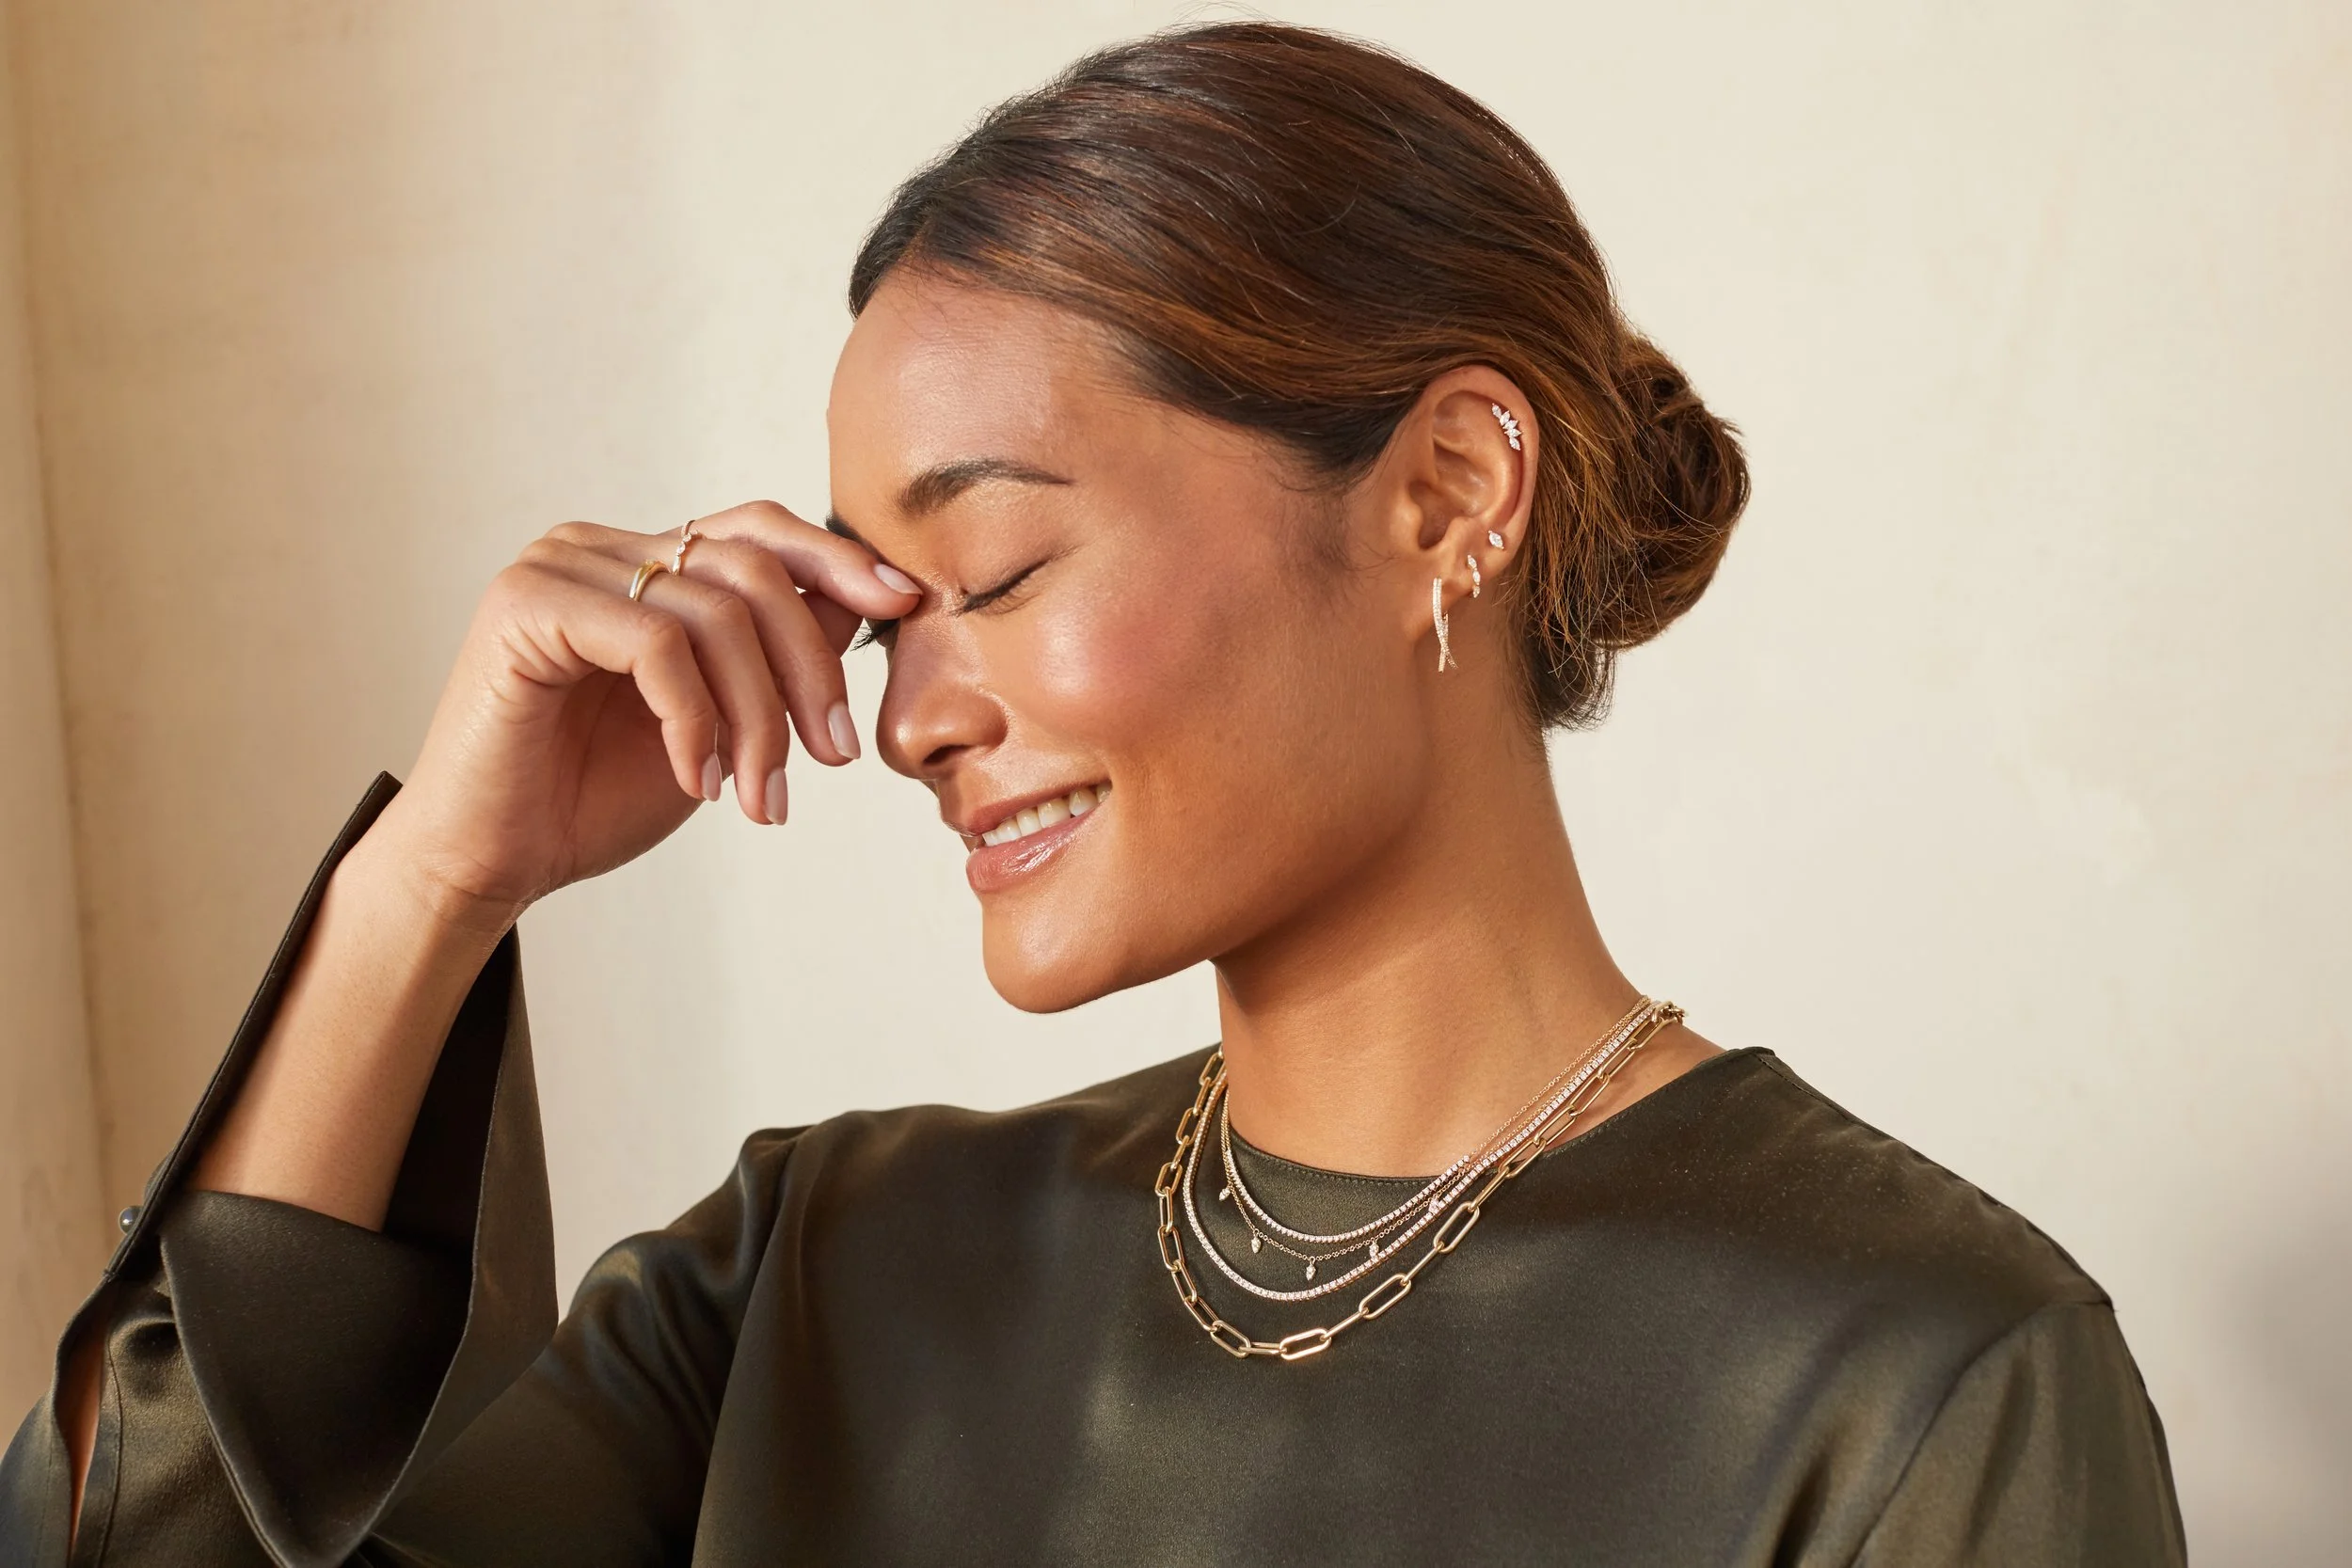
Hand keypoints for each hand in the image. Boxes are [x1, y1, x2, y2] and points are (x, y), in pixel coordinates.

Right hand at [370, 500, 919, 925]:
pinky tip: (696, 779)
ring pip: (713, 611)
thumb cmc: (594, 798)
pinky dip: (694, 719)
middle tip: (830, 756)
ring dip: (758, 717)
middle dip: (810, 667)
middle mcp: (601, 547)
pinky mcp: (526, 604)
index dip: (838, 560)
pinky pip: (655, 643)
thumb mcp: (720, 724)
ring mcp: (560, 567)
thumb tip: (867, 602)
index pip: (760, 530)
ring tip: (760, 796)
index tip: (904, 606)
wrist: (493, 862)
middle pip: (753, 568)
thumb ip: (775, 658)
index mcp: (645, 562)